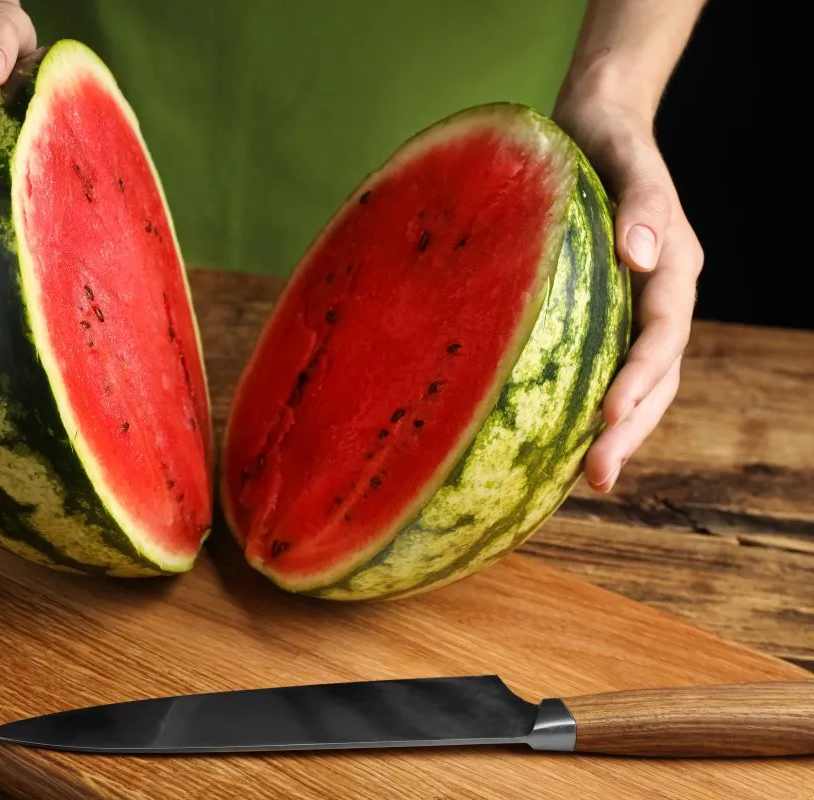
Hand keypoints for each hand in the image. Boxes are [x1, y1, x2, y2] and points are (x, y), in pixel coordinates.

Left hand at [553, 98, 704, 492]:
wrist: (595, 124)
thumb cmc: (605, 138)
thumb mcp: (624, 157)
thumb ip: (641, 203)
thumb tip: (641, 255)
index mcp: (673, 267)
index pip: (663, 336)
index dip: (640, 378)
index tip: (609, 415)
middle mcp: (660, 296)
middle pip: (657, 376)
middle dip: (631, 429)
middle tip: (598, 477)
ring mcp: (634, 310)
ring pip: (637, 382)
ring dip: (617, 431)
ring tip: (588, 477)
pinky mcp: (604, 314)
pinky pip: (603, 366)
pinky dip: (590, 404)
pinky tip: (560, 438)